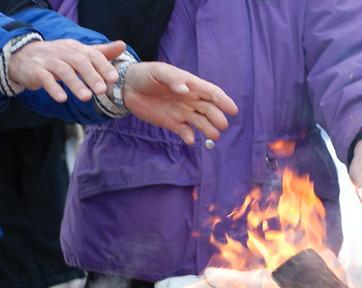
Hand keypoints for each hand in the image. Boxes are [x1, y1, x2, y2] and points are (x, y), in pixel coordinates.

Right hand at [9, 40, 125, 102]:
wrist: (23, 56)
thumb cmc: (58, 57)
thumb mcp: (79, 53)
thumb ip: (100, 52)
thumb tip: (123, 45)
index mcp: (76, 48)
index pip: (92, 54)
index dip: (103, 66)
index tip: (114, 78)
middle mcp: (63, 52)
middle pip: (79, 62)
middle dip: (91, 76)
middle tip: (102, 90)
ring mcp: (48, 61)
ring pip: (63, 70)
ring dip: (75, 84)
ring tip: (86, 97)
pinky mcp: (35, 71)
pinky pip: (44, 78)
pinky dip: (53, 88)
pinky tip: (62, 98)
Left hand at [123, 62, 238, 144]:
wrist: (128, 87)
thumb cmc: (146, 74)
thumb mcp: (159, 72)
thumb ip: (173, 79)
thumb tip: (186, 90)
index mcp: (191, 85)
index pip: (212, 93)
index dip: (224, 101)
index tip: (233, 110)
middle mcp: (190, 100)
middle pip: (210, 110)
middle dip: (218, 118)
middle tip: (222, 126)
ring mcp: (182, 112)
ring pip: (201, 123)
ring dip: (208, 130)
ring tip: (213, 137)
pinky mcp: (172, 123)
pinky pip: (184, 132)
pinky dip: (189, 137)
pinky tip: (190, 140)